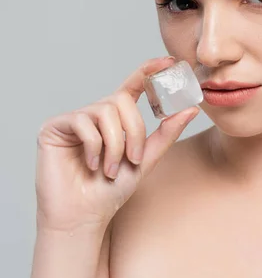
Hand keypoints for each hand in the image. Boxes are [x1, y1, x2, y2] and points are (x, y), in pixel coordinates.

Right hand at [35, 56, 199, 233]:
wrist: (83, 216)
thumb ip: (166, 133)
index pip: (133, 86)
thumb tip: (190, 109)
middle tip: (133, 160)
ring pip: (105, 112)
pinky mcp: (54, 127)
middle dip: (134, 131)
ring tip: (111, 169)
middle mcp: (94, 113)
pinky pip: (82, 122)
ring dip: (115, 145)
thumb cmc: (111, 190)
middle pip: (122, 100)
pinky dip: (93, 146)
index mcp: (116, 118)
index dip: (149, 70)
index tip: (168, 61)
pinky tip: (91, 165)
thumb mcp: (146, 160)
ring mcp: (74, 119)